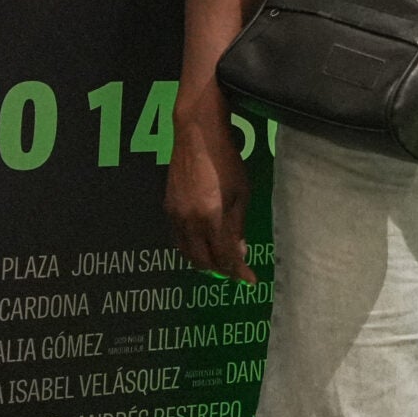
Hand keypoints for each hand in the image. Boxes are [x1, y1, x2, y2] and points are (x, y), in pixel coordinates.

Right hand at [164, 114, 256, 283]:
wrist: (196, 135)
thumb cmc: (226, 161)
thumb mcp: (241, 193)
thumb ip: (237, 225)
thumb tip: (239, 252)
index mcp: (211, 218)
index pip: (224, 256)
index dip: (238, 272)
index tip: (250, 280)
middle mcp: (189, 222)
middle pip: (203, 261)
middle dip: (221, 269)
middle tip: (236, 268)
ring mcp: (175, 216)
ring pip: (187, 252)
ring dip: (204, 261)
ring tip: (221, 259)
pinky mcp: (168, 208)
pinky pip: (178, 239)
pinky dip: (192, 247)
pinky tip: (203, 243)